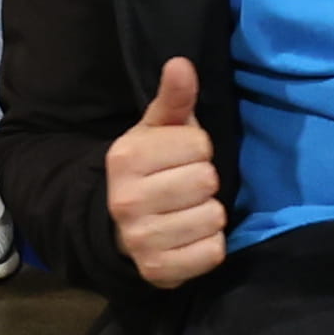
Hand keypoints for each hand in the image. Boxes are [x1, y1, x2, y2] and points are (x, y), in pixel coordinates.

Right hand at [105, 58, 227, 286]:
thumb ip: (174, 99)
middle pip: (208, 180)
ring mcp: (141, 239)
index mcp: (125, 158)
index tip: (180, 159)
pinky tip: (189, 238)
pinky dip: (209, 246)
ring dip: (208, 215)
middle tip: (184, 188)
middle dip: (203, 182)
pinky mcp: (159, 271)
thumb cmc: (149, 170)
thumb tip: (181, 63)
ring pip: (214, 217)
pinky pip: (213, 252)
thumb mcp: (157, 130)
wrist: (119, 228)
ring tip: (186, 212)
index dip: (198, 150)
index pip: (200, 145)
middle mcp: (126, 200)